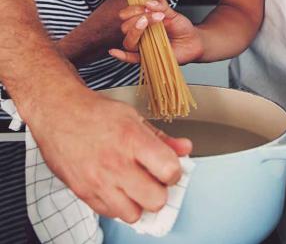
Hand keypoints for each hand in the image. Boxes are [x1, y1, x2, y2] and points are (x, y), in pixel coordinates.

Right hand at [28, 86, 191, 222]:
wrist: (58, 113)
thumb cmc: (96, 113)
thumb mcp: (134, 118)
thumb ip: (162, 137)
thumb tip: (184, 148)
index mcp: (132, 140)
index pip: (169, 170)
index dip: (175, 172)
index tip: (170, 169)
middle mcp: (115, 163)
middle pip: (155, 199)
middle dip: (160, 192)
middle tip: (155, 181)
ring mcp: (98, 181)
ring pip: (133, 214)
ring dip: (139, 203)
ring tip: (136, 188)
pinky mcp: (83, 192)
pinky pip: (110, 213)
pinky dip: (118, 206)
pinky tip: (118, 189)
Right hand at [109, 0, 203, 64]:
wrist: (194, 42)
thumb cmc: (182, 28)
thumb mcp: (173, 13)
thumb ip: (162, 6)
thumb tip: (148, 2)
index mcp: (143, 22)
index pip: (128, 16)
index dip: (133, 10)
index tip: (145, 6)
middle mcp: (140, 34)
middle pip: (126, 28)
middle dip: (136, 19)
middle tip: (153, 15)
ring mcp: (143, 47)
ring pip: (129, 41)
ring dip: (135, 31)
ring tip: (146, 22)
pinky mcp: (148, 58)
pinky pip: (131, 58)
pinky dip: (122, 56)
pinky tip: (114, 51)